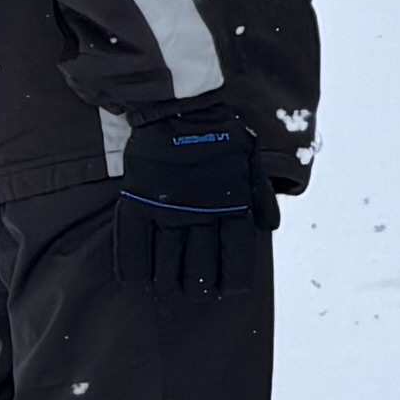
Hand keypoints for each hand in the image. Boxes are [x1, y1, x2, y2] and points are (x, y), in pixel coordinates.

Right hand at [118, 105, 267, 300]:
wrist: (178, 108)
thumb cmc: (220, 135)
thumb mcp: (251, 160)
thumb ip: (260, 196)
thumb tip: (268, 228)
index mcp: (233, 204)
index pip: (236, 257)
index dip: (233, 280)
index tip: (229, 289)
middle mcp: (201, 214)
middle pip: (200, 271)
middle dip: (199, 289)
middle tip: (196, 291)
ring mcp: (167, 210)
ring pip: (166, 267)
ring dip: (168, 285)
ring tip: (169, 290)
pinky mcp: (137, 203)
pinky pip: (132, 248)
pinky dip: (135, 270)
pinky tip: (139, 280)